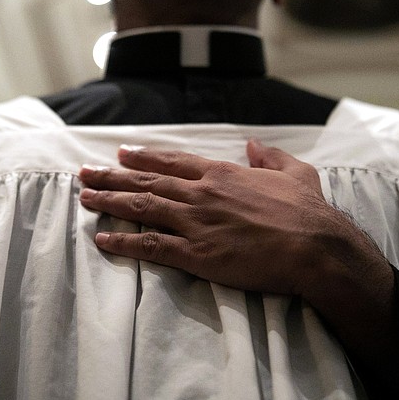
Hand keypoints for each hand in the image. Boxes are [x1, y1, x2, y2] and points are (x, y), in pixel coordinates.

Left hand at [79, 139, 354, 297]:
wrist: (314, 246)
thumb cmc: (308, 212)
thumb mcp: (296, 173)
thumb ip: (270, 157)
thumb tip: (253, 144)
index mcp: (222, 174)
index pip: (173, 162)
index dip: (144, 158)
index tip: (121, 154)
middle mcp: (202, 194)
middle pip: (148, 183)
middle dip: (113, 178)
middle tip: (85, 173)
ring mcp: (197, 224)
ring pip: (143, 209)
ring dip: (110, 203)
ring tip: (84, 199)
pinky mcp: (197, 255)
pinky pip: (151, 246)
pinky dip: (124, 243)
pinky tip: (103, 240)